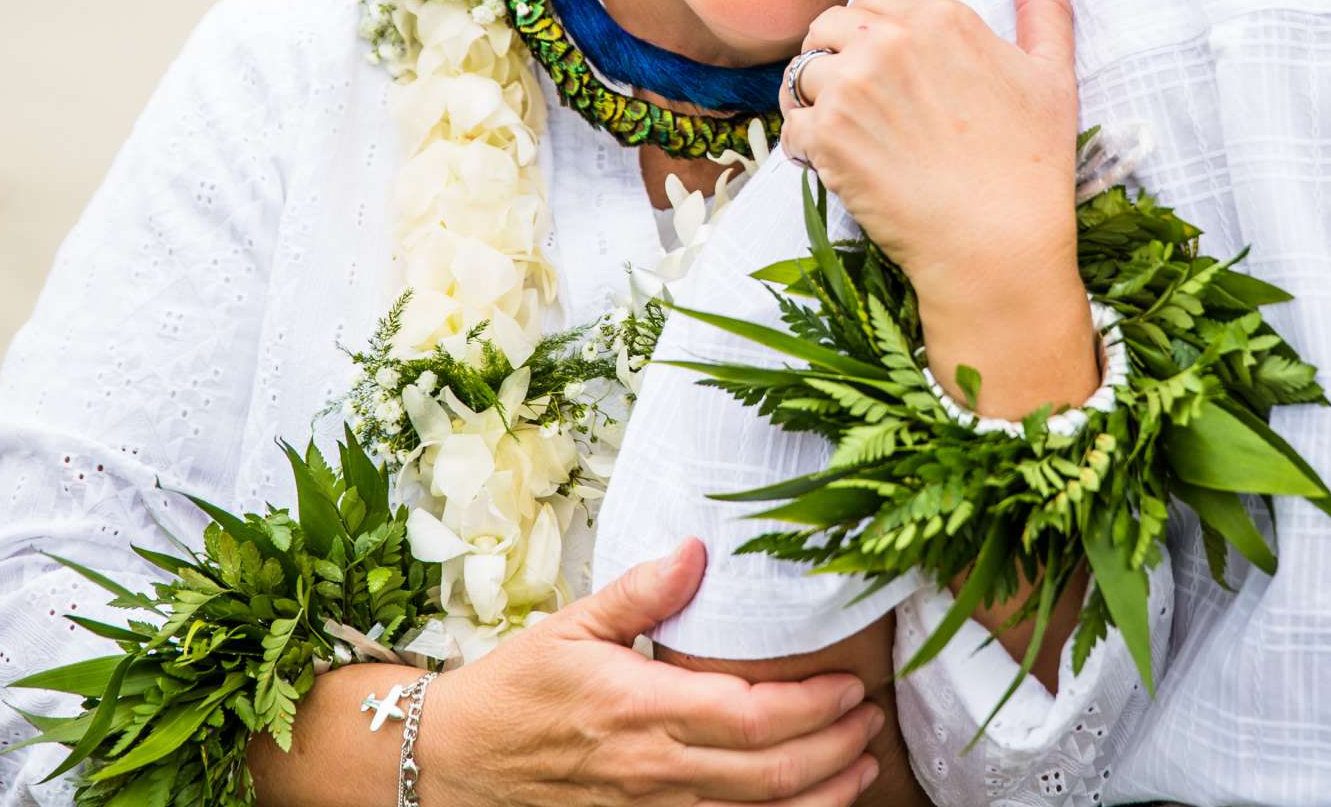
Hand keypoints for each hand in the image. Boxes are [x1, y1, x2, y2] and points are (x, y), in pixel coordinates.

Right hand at [420, 538, 882, 805]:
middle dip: (836, 749)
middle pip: (771, 774)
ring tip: (861, 767)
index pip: (751, 716)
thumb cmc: (516, 688)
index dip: (814, 706)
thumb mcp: (574, 625)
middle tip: (871, 719)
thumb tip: (697, 549)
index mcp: (642, 709)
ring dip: (822, 797)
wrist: (459, 759)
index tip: (852, 684)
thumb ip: (642, 591)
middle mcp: (655, 769)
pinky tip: (808, 806)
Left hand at [780, 0, 1098, 417]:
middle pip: (827, 28)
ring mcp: (851, 88)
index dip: (874, 34)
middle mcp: (888, 41)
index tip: (889, 72)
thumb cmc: (1033, 165)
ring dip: (816, 104)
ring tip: (848, 138)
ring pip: (802, 75)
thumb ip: (1043, 4)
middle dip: (836, 61)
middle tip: (863, 107)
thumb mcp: (1052, 74)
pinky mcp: (825, 138)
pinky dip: (807, 150)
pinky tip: (840, 169)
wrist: (999, 246)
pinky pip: (792, 128)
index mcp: (939, 17)